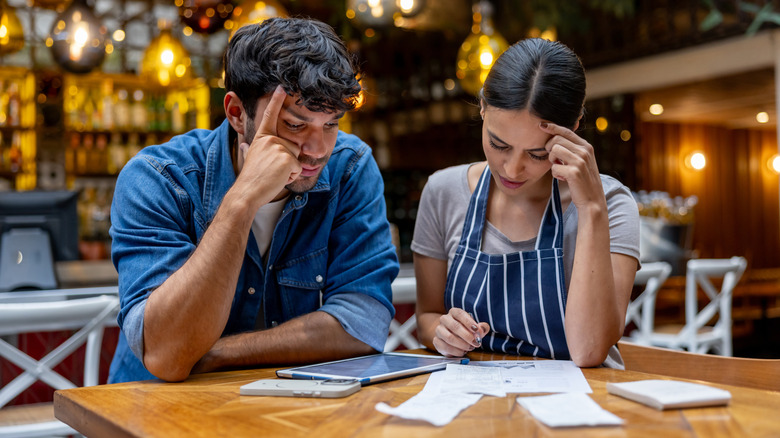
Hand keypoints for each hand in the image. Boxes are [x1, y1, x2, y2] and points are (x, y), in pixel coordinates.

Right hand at [235, 85, 301, 206]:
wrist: (247, 192)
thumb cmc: (250, 178)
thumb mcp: (250, 158)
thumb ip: (249, 150)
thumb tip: (243, 146)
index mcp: (262, 138)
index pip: (269, 116)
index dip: (276, 101)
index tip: (282, 86)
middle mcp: (270, 140)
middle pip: (293, 147)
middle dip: (288, 162)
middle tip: (271, 170)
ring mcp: (279, 148)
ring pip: (296, 158)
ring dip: (289, 170)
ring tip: (274, 174)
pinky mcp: (287, 158)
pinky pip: (297, 168)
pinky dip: (290, 177)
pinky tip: (278, 179)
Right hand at [432, 308, 489, 356]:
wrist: (449, 336)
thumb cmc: (464, 330)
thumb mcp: (475, 327)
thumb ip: (481, 328)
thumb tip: (483, 328)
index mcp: (454, 312)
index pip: (460, 314)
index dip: (469, 322)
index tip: (477, 330)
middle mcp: (445, 319)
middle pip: (455, 326)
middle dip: (467, 336)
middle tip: (476, 343)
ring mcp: (439, 330)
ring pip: (449, 337)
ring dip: (462, 344)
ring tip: (470, 347)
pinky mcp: (436, 341)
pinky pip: (445, 347)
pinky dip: (456, 351)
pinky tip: (462, 352)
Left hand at [539, 122, 604, 209]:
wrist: (592, 200)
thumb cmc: (583, 181)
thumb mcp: (581, 161)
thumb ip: (572, 150)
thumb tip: (554, 139)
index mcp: (586, 146)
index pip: (566, 130)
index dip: (552, 127)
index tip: (541, 125)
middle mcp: (585, 151)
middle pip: (556, 139)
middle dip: (549, 148)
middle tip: (553, 159)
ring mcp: (580, 161)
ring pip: (554, 150)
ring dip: (552, 160)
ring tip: (559, 169)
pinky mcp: (574, 172)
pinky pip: (554, 167)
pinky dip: (555, 174)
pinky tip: (563, 178)